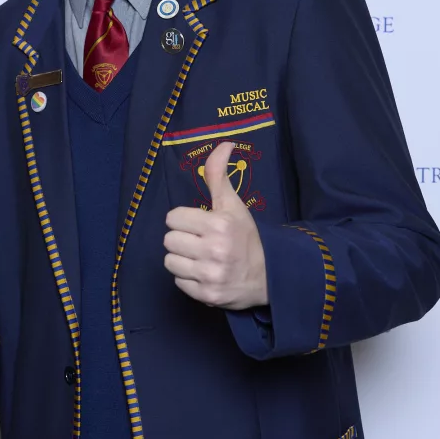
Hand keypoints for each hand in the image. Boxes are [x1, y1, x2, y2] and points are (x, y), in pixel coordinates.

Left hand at [163, 141, 267, 309]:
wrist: (271, 276)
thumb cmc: (246, 237)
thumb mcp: (233, 204)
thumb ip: (218, 175)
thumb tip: (224, 143)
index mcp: (218, 224)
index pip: (173, 218)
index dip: (184, 220)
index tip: (199, 224)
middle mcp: (213, 250)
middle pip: (168, 240)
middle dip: (182, 239)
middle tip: (199, 242)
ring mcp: (210, 275)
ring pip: (170, 261)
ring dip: (182, 259)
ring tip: (200, 258)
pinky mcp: (207, 295)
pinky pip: (178, 282)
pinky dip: (188, 278)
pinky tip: (204, 273)